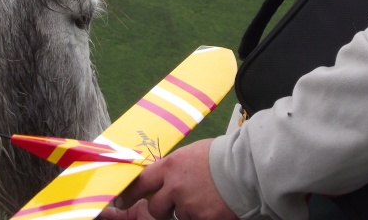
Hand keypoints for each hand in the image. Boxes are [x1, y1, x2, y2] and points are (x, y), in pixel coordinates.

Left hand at [98, 139, 237, 219]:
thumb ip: (174, 168)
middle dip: (162, 209)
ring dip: (188, 211)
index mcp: (170, 167)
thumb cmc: (220, 156)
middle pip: (155, 208)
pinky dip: (202, 216)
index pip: (140, 183)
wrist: (245, 169)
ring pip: (179, 216)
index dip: (129, 194)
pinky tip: (213, 206)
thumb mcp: (190, 154)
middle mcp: (174, 188)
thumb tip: (164, 177)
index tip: (122, 201)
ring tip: (204, 198)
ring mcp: (188, 206)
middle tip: (171, 205)